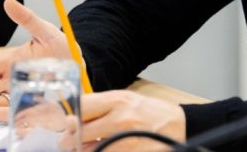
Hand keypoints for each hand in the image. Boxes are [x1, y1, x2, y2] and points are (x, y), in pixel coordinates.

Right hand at [0, 0, 73, 114]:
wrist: (80, 65)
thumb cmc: (61, 47)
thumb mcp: (45, 31)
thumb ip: (27, 18)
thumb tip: (9, 2)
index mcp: (12, 59)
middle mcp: (11, 77)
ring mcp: (18, 91)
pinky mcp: (28, 104)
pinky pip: (10, 111)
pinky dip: (0, 113)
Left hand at [51, 90, 184, 151]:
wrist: (180, 127)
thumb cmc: (151, 112)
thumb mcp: (127, 100)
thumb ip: (100, 106)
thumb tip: (71, 120)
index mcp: (117, 100)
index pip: (80, 107)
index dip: (69, 117)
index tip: (66, 123)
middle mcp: (119, 119)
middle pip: (78, 132)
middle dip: (71, 139)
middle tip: (70, 142)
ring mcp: (125, 140)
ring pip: (89, 150)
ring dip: (85, 150)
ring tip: (92, 145)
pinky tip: (105, 148)